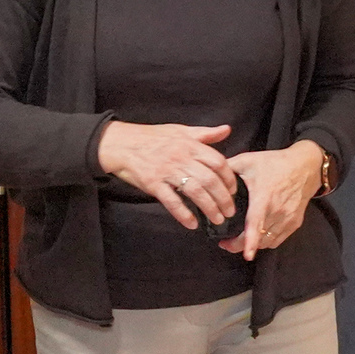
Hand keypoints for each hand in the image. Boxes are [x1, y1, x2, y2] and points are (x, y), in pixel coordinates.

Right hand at [94, 121, 236, 229]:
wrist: (121, 144)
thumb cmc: (151, 137)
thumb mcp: (180, 130)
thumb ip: (204, 133)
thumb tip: (226, 130)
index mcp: (190, 145)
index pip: (218, 162)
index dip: (229, 178)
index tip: (233, 190)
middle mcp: (181, 158)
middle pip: (210, 180)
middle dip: (223, 199)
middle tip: (229, 211)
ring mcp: (167, 171)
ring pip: (195, 192)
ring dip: (209, 208)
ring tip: (216, 219)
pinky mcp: (153, 184)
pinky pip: (172, 201)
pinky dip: (183, 214)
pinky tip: (192, 223)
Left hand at [218, 140, 323, 259]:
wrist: (306, 166)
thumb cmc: (276, 163)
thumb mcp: (248, 160)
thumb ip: (227, 168)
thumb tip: (208, 175)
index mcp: (264, 197)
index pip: (256, 223)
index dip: (250, 240)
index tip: (246, 254)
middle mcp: (278, 211)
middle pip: (259, 238)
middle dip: (240, 246)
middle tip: (225, 244)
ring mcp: (288, 219)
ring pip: (268, 242)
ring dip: (253, 244)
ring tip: (238, 240)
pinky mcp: (294, 223)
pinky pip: (277, 240)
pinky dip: (265, 241)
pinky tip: (256, 236)